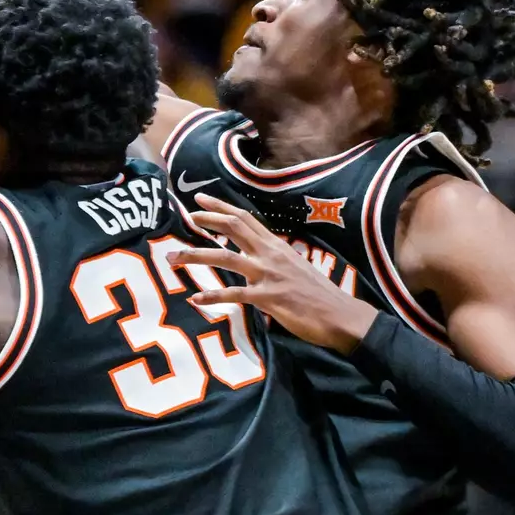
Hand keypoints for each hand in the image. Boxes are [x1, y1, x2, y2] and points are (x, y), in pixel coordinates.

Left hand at [169, 194, 377, 352]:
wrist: (341, 315)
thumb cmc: (318, 294)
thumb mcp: (294, 267)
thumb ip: (272, 260)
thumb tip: (253, 259)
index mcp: (276, 246)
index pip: (245, 218)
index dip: (221, 206)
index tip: (200, 198)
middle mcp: (270, 254)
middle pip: (233, 227)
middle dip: (206, 219)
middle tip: (184, 217)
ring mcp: (268, 274)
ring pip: (225, 257)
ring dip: (195, 256)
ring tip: (173, 258)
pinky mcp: (268, 297)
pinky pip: (234, 294)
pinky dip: (212, 296)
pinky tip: (196, 298)